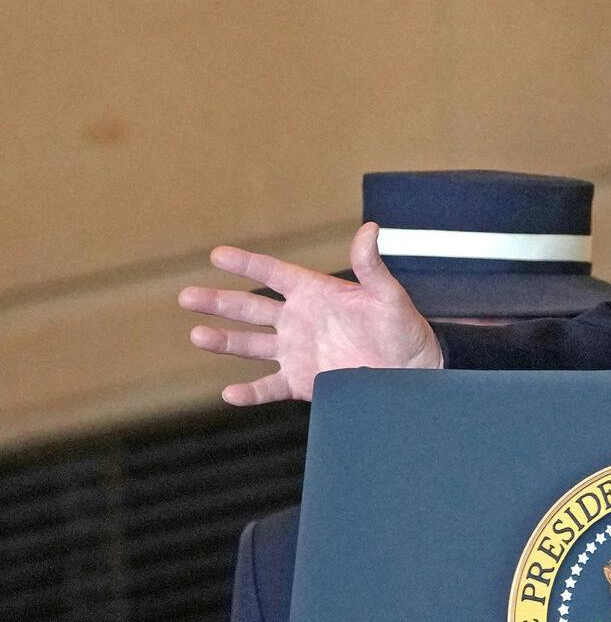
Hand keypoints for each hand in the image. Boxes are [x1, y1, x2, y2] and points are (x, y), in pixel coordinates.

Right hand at [180, 221, 441, 404]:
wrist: (412, 370)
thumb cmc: (403, 328)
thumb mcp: (388, 294)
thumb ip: (371, 265)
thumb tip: (370, 229)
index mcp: (316, 292)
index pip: (274, 273)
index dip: (246, 264)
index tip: (216, 254)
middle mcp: (299, 320)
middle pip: (250, 307)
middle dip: (218, 302)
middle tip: (186, 296)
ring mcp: (296, 351)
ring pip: (250, 345)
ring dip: (224, 341)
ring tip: (197, 336)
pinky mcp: (301, 381)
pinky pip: (269, 387)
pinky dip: (249, 393)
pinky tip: (230, 393)